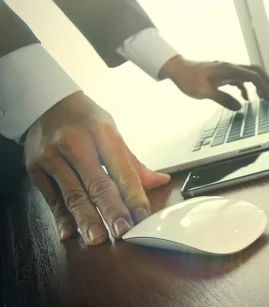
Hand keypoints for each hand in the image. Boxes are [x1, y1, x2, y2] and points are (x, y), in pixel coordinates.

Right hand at [24, 92, 170, 244]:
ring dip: (86, 218)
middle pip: (97, 183)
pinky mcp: (36, 169)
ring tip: (97, 237)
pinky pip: (51, 198)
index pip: (122, 170)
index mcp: (102, 133)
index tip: (142, 216)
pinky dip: (60, 217)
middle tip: (123, 231)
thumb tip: (160, 181)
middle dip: (111, 210)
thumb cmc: (85, 119)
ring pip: (73, 194)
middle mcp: (76, 144)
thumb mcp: (111, 131)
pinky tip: (69, 232)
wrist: (46, 103)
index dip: (134, 196)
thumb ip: (133, 162)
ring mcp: (53, 157)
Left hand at [161, 56, 268, 109]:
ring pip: (249, 74)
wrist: (178, 69)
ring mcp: (228, 70)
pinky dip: (247, 87)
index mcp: (228, 69)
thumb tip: (239, 107)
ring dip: (258, 85)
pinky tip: (245, 98)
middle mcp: (231, 67)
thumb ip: (223, 99)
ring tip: (263, 98)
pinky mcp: (224, 74)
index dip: (263, 86)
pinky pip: (240, 79)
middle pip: (255, 71)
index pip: (252, 75)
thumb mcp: (204, 92)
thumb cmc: (188, 79)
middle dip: (266, 83)